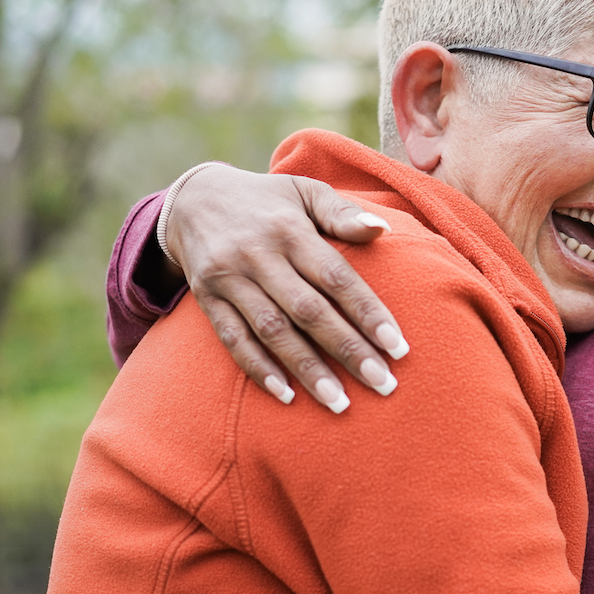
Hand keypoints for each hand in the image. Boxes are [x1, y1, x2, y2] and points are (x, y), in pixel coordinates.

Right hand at [164, 165, 405, 411]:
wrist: (194, 199)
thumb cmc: (268, 199)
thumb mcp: (305, 190)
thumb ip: (343, 213)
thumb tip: (383, 230)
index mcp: (290, 229)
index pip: (336, 278)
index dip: (368, 313)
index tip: (399, 348)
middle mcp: (258, 255)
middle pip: (308, 311)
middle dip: (348, 350)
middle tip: (384, 384)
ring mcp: (229, 279)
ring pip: (272, 331)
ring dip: (307, 370)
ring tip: (340, 402)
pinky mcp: (207, 298)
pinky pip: (233, 339)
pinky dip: (258, 368)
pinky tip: (286, 395)